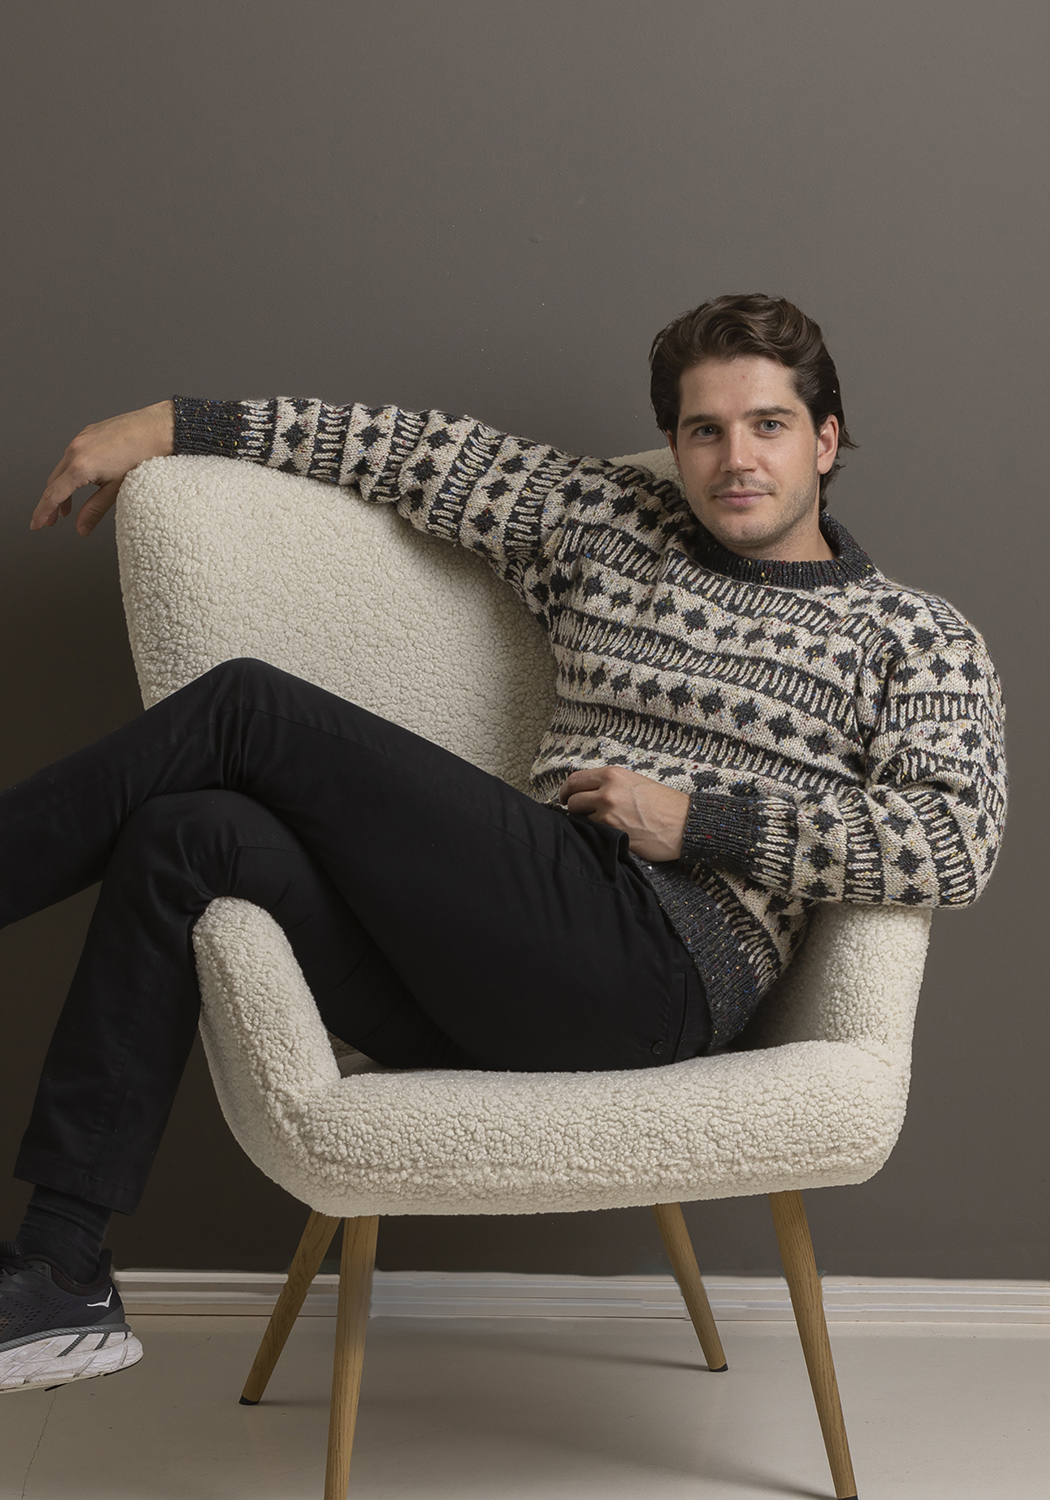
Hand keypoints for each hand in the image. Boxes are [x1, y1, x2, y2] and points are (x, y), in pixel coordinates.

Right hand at [31, 399, 174, 535]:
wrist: (160, 428)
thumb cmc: (144, 455)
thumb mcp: (118, 490)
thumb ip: (94, 510)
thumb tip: (81, 528)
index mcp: (80, 466)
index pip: (53, 494)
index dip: (43, 512)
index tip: (36, 524)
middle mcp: (75, 449)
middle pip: (54, 481)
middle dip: (50, 503)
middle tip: (51, 521)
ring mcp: (81, 439)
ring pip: (63, 468)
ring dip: (62, 488)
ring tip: (67, 507)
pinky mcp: (89, 433)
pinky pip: (73, 456)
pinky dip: (71, 472)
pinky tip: (82, 482)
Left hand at [558, 765, 689, 861]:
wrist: (684, 823)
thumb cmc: (664, 804)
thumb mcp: (634, 782)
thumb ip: (609, 785)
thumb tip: (587, 791)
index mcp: (613, 775)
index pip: (575, 780)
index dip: (566, 791)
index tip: (565, 798)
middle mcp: (607, 791)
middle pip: (572, 800)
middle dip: (573, 809)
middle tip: (579, 815)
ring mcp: (608, 813)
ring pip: (578, 818)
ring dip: (583, 822)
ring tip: (598, 825)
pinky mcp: (613, 832)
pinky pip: (591, 833)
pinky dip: (594, 834)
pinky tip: (605, 834)